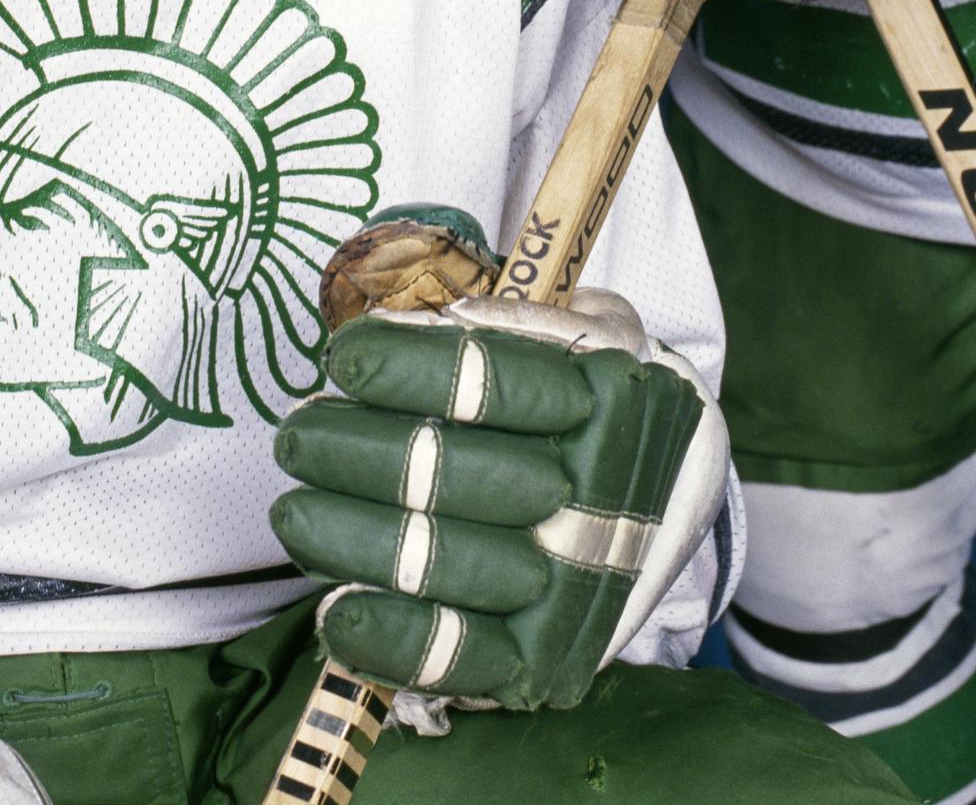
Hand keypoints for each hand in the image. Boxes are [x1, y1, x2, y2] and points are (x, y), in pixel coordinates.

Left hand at [271, 288, 728, 710]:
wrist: (682, 482)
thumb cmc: (603, 386)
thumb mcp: (590, 325)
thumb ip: (520, 318)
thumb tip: (440, 324)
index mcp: (608, 402)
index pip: (493, 383)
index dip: (410, 370)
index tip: (343, 358)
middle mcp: (596, 498)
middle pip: (451, 476)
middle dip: (355, 455)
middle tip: (296, 438)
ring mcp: (573, 585)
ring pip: (442, 565)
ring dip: (350, 540)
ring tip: (294, 514)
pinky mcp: (551, 656)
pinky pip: (462, 657)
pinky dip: (392, 641)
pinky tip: (335, 613)